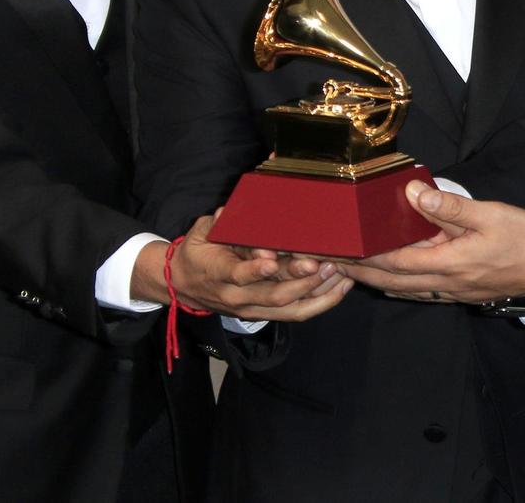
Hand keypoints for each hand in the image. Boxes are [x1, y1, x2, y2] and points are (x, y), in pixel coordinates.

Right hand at [133, 212, 351, 320]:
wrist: (183, 285)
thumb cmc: (197, 252)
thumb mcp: (201, 233)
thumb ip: (219, 223)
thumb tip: (229, 211)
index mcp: (218, 273)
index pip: (237, 274)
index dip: (255, 269)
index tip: (272, 260)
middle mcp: (237, 297)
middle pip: (273, 294)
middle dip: (301, 281)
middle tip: (323, 264)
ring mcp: (252, 308)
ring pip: (290, 308)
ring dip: (318, 292)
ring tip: (341, 275)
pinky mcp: (265, 314)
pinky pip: (296, 312)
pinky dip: (321, 302)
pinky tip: (340, 288)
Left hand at [344, 181, 524, 302]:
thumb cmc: (524, 238)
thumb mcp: (489, 214)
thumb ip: (449, 206)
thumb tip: (413, 193)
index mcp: (448, 262)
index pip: (395, 262)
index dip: (364, 258)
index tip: (340, 251)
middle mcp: (445, 283)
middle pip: (392, 281)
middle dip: (361, 273)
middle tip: (332, 265)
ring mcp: (453, 291)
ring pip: (405, 289)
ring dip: (376, 281)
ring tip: (352, 272)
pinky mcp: (462, 292)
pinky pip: (420, 291)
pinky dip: (399, 286)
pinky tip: (391, 281)